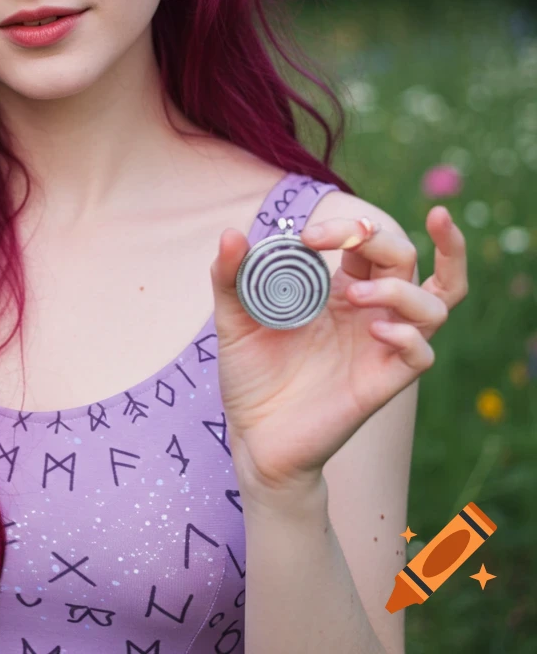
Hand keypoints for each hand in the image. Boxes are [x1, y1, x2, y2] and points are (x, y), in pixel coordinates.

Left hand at [210, 206, 467, 496]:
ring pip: (435, 302)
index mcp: (337, 290)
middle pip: (406, 258)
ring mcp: (379, 346)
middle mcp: (367, 313)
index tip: (307, 235)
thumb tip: (233, 234)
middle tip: (340, 240)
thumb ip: (229, 277)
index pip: (369, 243)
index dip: (349, 227)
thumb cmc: (250, 375)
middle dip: (380, 238)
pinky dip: (409, 335)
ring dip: (401, 287)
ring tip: (356, 293)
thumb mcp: (233, 320)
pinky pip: (422, 355)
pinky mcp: (382, 382)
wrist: (254, 437)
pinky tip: (377, 330)